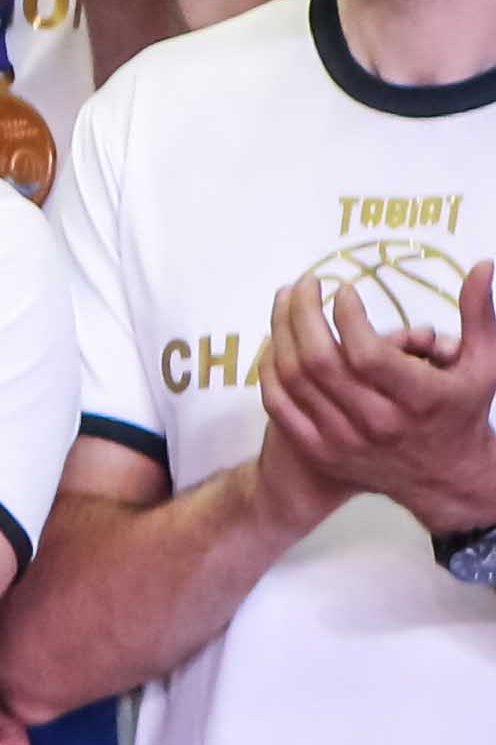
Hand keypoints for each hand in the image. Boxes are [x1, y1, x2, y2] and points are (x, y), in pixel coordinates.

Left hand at [257, 259, 495, 535]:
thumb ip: (479, 314)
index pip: (367, 353)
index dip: (348, 316)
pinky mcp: (320, 450)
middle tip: (304, 283)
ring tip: (285, 300)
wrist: (445, 479)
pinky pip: (279, 405)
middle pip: (319, 362)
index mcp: (417, 399)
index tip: (343, 289)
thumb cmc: (462, 411)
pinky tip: (274, 341)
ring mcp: (343, 440)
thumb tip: (481, 265)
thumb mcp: (484, 364)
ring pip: (293, 379)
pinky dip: (270, 369)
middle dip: (304, 313)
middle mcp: (376, 422)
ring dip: (281, 332)